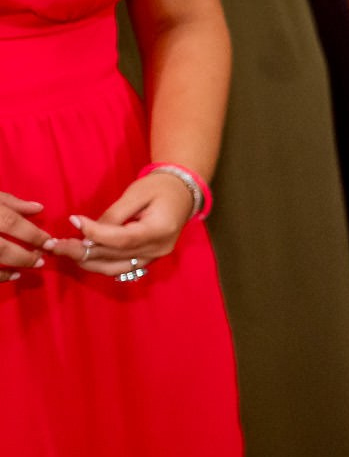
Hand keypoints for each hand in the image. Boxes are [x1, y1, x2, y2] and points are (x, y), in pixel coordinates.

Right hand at [0, 191, 58, 280]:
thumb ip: (12, 203)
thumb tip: (39, 208)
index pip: (12, 223)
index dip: (32, 235)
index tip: (50, 242)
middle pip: (2, 249)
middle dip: (25, 256)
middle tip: (42, 259)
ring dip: (15, 265)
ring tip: (33, 266)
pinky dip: (1, 276)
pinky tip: (16, 275)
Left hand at [43, 172, 194, 276]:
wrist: (183, 193)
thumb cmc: (160, 188)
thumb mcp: (136, 193)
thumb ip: (113, 214)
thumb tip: (88, 231)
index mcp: (160, 230)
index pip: (122, 239)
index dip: (95, 233)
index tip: (74, 221)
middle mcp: (159, 249)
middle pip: (115, 256)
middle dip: (83, 250)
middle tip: (56, 244)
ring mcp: (155, 257)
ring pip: (115, 268)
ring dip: (87, 261)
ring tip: (65, 251)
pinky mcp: (148, 260)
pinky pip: (120, 267)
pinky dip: (100, 263)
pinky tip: (83, 255)